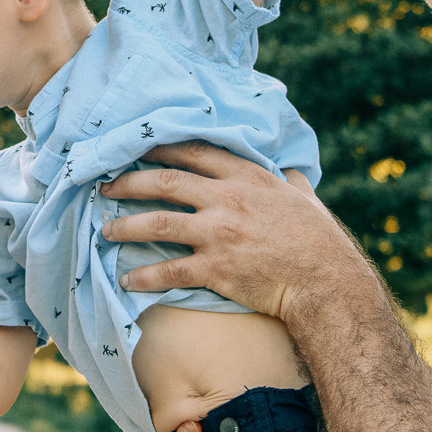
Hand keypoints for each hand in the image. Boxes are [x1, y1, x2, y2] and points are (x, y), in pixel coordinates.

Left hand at [99, 142, 374, 327]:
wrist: (325, 282)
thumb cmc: (319, 240)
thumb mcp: (305, 198)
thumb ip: (290, 181)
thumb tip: (290, 171)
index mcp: (247, 177)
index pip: (193, 152)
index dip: (160, 149)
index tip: (137, 148)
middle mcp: (227, 199)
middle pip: (164, 182)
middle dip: (129, 182)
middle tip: (106, 186)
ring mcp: (219, 234)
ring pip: (159, 223)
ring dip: (127, 226)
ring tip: (106, 230)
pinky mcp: (216, 269)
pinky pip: (169, 270)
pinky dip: (144, 275)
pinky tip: (127, 280)